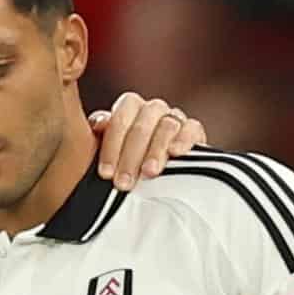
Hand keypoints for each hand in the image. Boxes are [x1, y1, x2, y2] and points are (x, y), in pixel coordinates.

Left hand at [90, 92, 207, 190]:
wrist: (158, 185)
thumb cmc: (125, 166)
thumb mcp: (109, 155)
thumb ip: (100, 137)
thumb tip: (99, 124)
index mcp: (128, 109)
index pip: (120, 117)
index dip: (112, 145)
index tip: (106, 173)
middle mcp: (151, 110)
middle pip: (142, 123)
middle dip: (131, 155)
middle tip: (124, 182)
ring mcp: (174, 118)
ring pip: (166, 125)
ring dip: (156, 150)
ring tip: (149, 173)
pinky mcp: (193, 131)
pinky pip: (192, 127)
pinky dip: (183, 139)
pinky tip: (175, 153)